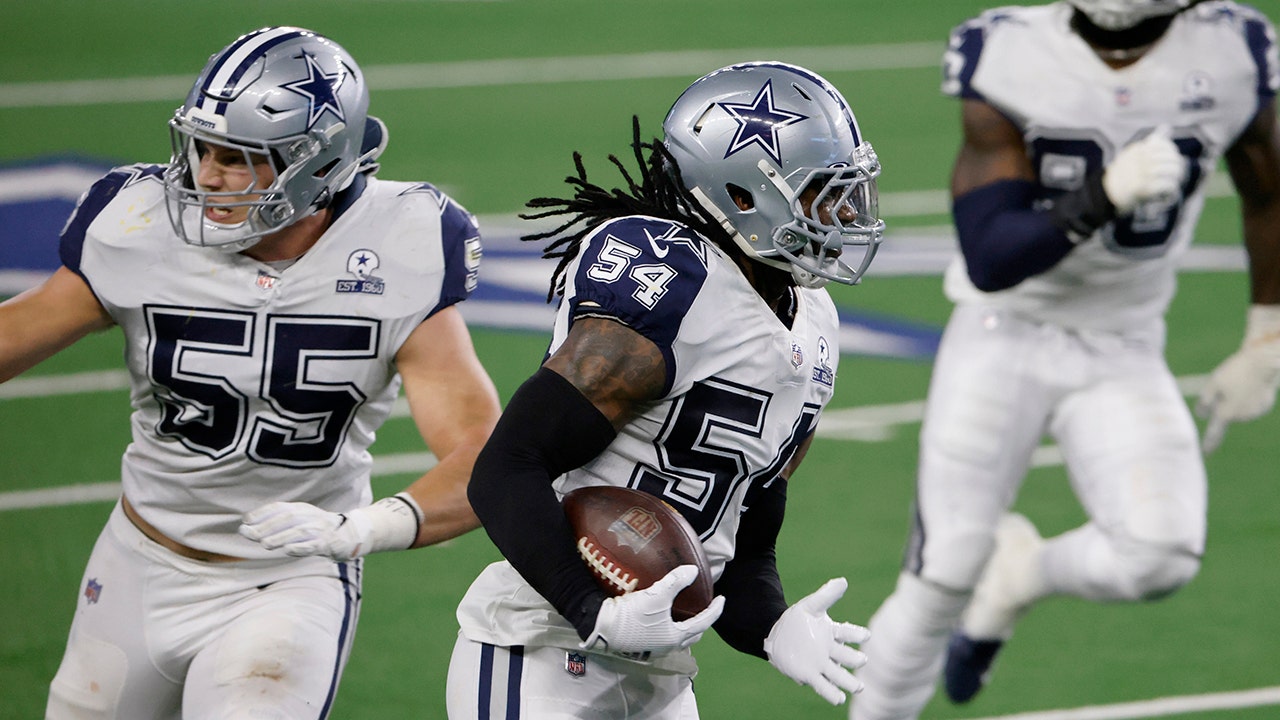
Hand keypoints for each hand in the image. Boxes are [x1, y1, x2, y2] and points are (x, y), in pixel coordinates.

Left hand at [239, 495, 420, 559]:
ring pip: (298, 532)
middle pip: (285, 519)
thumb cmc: (320, 528)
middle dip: (265, 526)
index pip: (279, 508)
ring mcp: (319, 530)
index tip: (245, 520)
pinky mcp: (328, 543)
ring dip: (280, 537)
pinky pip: (314, 545)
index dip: (262, 514)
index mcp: (301, 509)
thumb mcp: (300, 520)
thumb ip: (277, 521)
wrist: (353, 533)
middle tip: (246, 534)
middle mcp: (309, 517)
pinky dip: (301, 547)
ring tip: (264, 544)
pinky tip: (289, 551)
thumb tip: (247, 522)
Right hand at [581, 565, 724, 656]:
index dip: (715, 610)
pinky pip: (662, 637)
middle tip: (704, 608)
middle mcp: (666, 646)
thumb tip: (693, 570)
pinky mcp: (640, 646)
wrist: (600, 627)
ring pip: (676, 638)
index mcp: (675, 637)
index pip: (703, 623)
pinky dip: (668, 627)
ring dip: (684, 627)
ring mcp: (652, 649)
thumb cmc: (631, 615)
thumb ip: (676, 582)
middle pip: (692, 635)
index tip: (722, 598)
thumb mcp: (656, 595)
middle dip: (701, 623)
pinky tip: (661, 618)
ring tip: (684, 612)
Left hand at [764, 577, 868, 705]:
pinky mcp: (811, 676)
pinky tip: (839, 699)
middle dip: (854, 659)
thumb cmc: (798, 620)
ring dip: (849, 682)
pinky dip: (832, 694)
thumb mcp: (810, 606)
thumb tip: (843, 581)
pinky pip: (824, 687)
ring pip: (839, 675)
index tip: (865, 635)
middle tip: (861, 660)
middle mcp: (831, 651)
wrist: (779, 637)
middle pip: (846, 657)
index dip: (856, 634)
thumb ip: (826, 595)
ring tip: (857, 687)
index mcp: (832, 632)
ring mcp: (822, 665)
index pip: (847, 633)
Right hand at [1102, 126, 1185, 213]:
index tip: (1169, 161)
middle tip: (1176, 176)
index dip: (1171, 153)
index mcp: (1139, 149)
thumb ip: (1151, 142)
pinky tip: (1165, 195)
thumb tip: (1166, 126)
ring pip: (1173, 172)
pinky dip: (1170, 191)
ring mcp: (1143, 173)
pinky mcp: (1145, 188)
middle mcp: (1142, 159)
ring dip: (1175, 180)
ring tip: (1171, 186)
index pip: (1164, 145)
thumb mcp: (1134, 154)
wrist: (1107, 194)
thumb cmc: (1123, 174)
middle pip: (1172, 159)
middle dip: (1177, 168)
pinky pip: (1168, 186)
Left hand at [1196, 305, 1279, 452]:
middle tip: (1225, 385)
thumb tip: (1201, 415)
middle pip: (1226, 413)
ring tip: (1240, 382)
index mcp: (1226, 413)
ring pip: (1238, 408)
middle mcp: (1242, 417)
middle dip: (1222, 404)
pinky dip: (1247, 397)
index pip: (1214, 432)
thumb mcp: (1213, 383)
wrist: (1264, 362)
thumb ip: (1205, 401)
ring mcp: (1255, 412)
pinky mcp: (1264, 406)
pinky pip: (1250, 404)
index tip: (1205, 454)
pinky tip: (1251, 384)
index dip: (1209, 443)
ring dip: (1235, 399)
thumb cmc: (1235, 371)